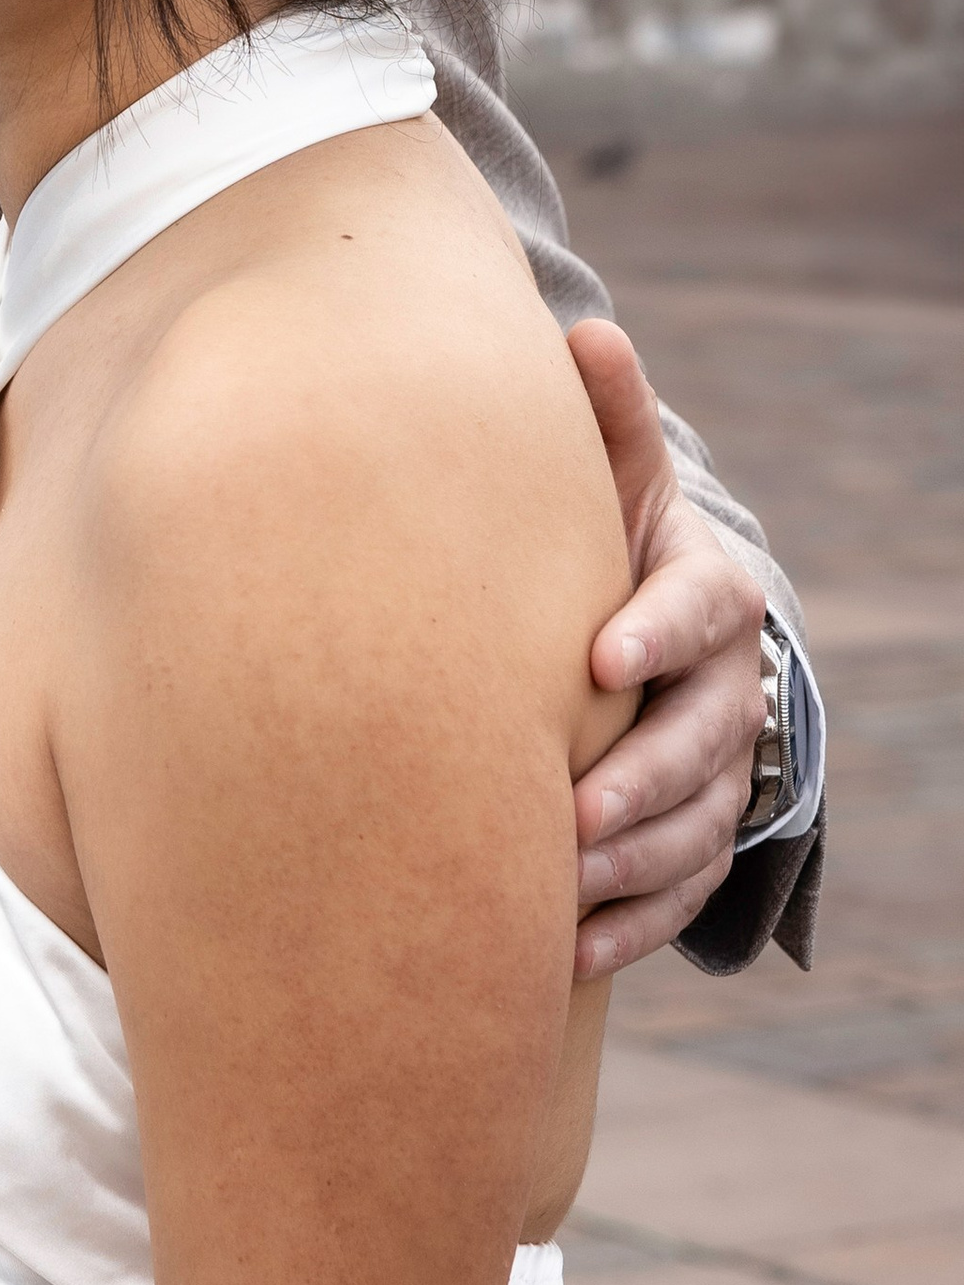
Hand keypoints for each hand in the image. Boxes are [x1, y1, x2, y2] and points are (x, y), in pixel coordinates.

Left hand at [565, 321, 768, 980]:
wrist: (654, 630)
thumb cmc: (610, 542)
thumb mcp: (614, 479)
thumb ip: (603, 419)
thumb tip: (586, 331)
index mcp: (710, 592)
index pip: (702, 610)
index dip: (657, 633)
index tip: (599, 660)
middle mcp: (729, 687)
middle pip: (705, 742)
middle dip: (641, 781)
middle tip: (569, 813)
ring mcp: (722, 771)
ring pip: (697, 830)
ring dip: (631, 866)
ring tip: (555, 887)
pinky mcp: (698, 839)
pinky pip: (679, 896)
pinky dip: (629, 927)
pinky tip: (563, 952)